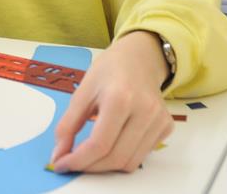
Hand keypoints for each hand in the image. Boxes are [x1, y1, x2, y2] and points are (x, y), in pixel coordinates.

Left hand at [49, 31, 173, 172]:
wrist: (139, 59)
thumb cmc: (108, 72)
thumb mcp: (82, 92)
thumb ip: (68, 125)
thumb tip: (59, 155)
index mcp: (120, 98)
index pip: (99, 144)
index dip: (78, 160)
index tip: (61, 165)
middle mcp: (144, 111)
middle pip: (115, 157)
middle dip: (90, 167)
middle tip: (72, 163)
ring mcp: (159, 120)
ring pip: (130, 162)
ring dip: (106, 166)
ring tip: (89, 156)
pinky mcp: (167, 126)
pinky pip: (142, 155)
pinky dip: (123, 158)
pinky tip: (112, 144)